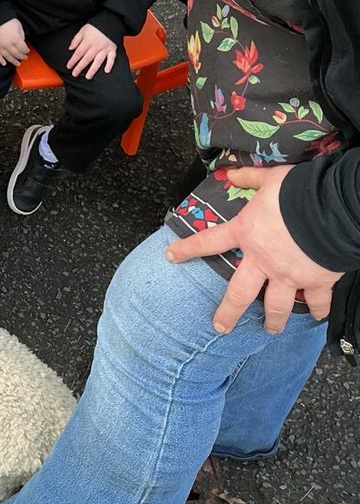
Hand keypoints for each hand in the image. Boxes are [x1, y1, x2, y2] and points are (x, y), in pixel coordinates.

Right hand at [0, 18, 28, 66]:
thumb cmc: (6, 20)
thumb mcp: (18, 25)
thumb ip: (21, 35)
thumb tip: (22, 41)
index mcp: (15, 39)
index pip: (23, 48)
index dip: (26, 50)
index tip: (27, 50)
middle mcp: (8, 44)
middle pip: (16, 54)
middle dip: (21, 57)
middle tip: (24, 58)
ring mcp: (0, 46)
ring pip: (7, 56)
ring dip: (13, 61)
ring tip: (17, 64)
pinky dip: (0, 60)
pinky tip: (4, 63)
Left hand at [67, 24, 115, 78]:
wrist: (109, 22)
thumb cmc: (95, 26)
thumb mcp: (83, 30)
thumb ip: (76, 40)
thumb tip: (70, 48)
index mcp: (88, 41)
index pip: (79, 53)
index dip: (73, 60)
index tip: (69, 66)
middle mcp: (96, 46)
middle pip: (87, 58)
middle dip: (80, 67)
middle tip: (75, 74)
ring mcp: (105, 48)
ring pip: (98, 60)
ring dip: (93, 69)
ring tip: (88, 77)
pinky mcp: (112, 49)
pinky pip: (112, 58)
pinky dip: (110, 65)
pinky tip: (106, 71)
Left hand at [165, 165, 342, 333]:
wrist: (331, 207)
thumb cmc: (297, 192)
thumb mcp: (269, 179)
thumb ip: (249, 178)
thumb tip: (232, 173)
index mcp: (246, 233)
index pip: (209, 242)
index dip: (187, 249)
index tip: (171, 257)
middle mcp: (263, 260)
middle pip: (239, 293)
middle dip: (228, 312)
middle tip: (220, 326)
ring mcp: (289, 275)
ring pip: (276, 305)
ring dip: (273, 320)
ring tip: (270, 330)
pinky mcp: (317, 282)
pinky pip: (317, 301)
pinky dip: (318, 310)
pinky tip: (316, 318)